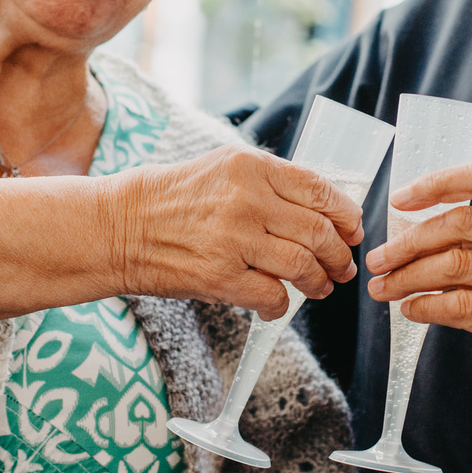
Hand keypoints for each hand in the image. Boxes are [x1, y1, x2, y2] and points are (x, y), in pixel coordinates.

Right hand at [102, 146, 364, 319]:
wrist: (119, 227)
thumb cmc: (172, 198)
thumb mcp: (223, 169)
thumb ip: (271, 183)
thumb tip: (323, 209)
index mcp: (251, 166)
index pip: (319, 190)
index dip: (345, 216)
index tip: (352, 232)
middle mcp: (246, 199)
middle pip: (319, 232)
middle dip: (340, 256)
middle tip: (342, 268)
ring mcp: (234, 239)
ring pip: (303, 266)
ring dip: (318, 282)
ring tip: (318, 287)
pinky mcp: (219, 277)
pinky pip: (273, 297)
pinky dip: (281, 306)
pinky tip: (276, 305)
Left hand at [366, 160, 471, 395]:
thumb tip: (412, 225)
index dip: (437, 183)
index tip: (400, 199)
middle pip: (460, 222)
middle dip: (408, 241)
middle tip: (379, 258)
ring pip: (453, 265)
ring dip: (407, 277)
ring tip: (383, 287)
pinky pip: (459, 306)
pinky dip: (425, 306)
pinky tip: (411, 308)